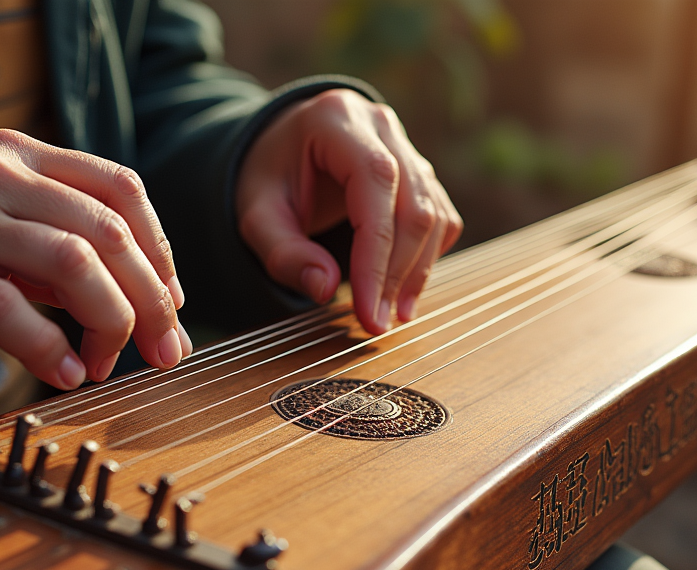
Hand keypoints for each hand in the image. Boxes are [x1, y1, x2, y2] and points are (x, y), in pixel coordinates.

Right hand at [0, 129, 190, 388]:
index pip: (120, 187)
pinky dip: (49, 349)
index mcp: (22, 155)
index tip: (172, 303)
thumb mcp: (26, 240)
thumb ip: (89, 260)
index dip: (160, 250)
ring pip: (70, 262)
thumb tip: (169, 318)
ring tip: (106, 364)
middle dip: (148, 300)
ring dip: (108, 324)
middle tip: (162, 350)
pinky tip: (69, 375)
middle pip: (106, 231)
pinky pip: (6, 308)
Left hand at [235, 89, 462, 334]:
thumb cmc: (267, 180)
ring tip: (392, 315)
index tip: (368, 312)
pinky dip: (427, 257)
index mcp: (335, 120)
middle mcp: (379, 123)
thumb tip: (324, 289)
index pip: (375, 185)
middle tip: (377, 323)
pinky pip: (440, 216)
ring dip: (417, 271)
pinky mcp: (420, 171)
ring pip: (433, 213)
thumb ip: (284, 252)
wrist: (280, 150)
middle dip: (398, 272)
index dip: (377, 255)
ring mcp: (405, 145)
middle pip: (412, 204)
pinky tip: (403, 288)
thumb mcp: (256, 215)